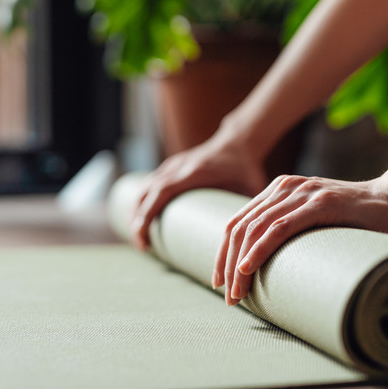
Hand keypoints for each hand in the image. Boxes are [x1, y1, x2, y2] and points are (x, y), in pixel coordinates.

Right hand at [131, 136, 267, 249]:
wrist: (238, 142)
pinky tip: (141, 220)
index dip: (147, 215)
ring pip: (143, 188)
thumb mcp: (249, 189)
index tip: (144, 240)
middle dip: (137, 220)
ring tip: (141, 239)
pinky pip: (149, 184)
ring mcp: (172, 166)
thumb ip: (249, 212)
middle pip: (145, 192)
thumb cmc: (245, 169)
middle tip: (142, 246)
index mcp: (195, 172)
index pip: (161, 192)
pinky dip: (141, 202)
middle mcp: (178, 167)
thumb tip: (251, 244)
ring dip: (136, 212)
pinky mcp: (171, 168)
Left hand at [212, 174, 387, 305]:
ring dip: (239, 265)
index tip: (221, 282)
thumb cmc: (359, 219)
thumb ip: (294, 231)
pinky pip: (280, 227)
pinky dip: (260, 249)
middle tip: (227, 296)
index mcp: (280, 190)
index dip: (224, 253)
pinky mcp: (320, 203)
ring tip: (236, 292)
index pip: (239, 222)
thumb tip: (271, 270)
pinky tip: (248, 268)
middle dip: (227, 264)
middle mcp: (285, 187)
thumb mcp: (316, 222)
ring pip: (254, 229)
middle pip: (240, 226)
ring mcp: (303, 193)